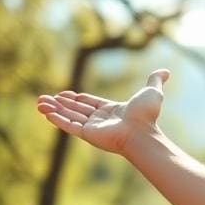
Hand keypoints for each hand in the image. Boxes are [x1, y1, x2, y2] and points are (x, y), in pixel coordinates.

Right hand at [36, 69, 170, 154]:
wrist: (142, 131)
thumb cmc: (147, 115)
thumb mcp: (151, 92)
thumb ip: (155, 80)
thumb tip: (166, 70)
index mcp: (112, 111)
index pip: (90, 104)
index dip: (76, 99)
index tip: (64, 94)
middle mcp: (101, 120)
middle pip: (76, 110)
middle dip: (60, 104)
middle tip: (44, 98)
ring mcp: (93, 128)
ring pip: (69, 117)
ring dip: (53, 110)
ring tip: (39, 103)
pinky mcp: (87, 134)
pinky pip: (68, 125)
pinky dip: (56, 118)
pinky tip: (45, 112)